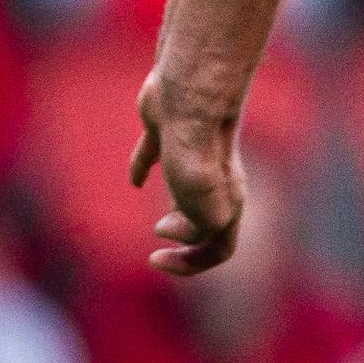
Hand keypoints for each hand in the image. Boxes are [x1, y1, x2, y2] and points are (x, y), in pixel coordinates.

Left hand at [129, 70, 244, 275]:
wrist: (191, 98)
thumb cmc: (200, 155)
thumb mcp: (205, 209)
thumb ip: (196, 231)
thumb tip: (167, 229)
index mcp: (227, 203)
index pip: (221, 249)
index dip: (189, 264)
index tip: (154, 256)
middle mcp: (214, 183)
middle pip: (209, 225)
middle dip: (188, 247)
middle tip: (156, 252)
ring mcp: (191, 158)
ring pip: (186, 195)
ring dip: (175, 215)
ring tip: (160, 227)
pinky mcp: (166, 134)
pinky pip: (154, 160)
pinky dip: (143, 173)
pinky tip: (136, 181)